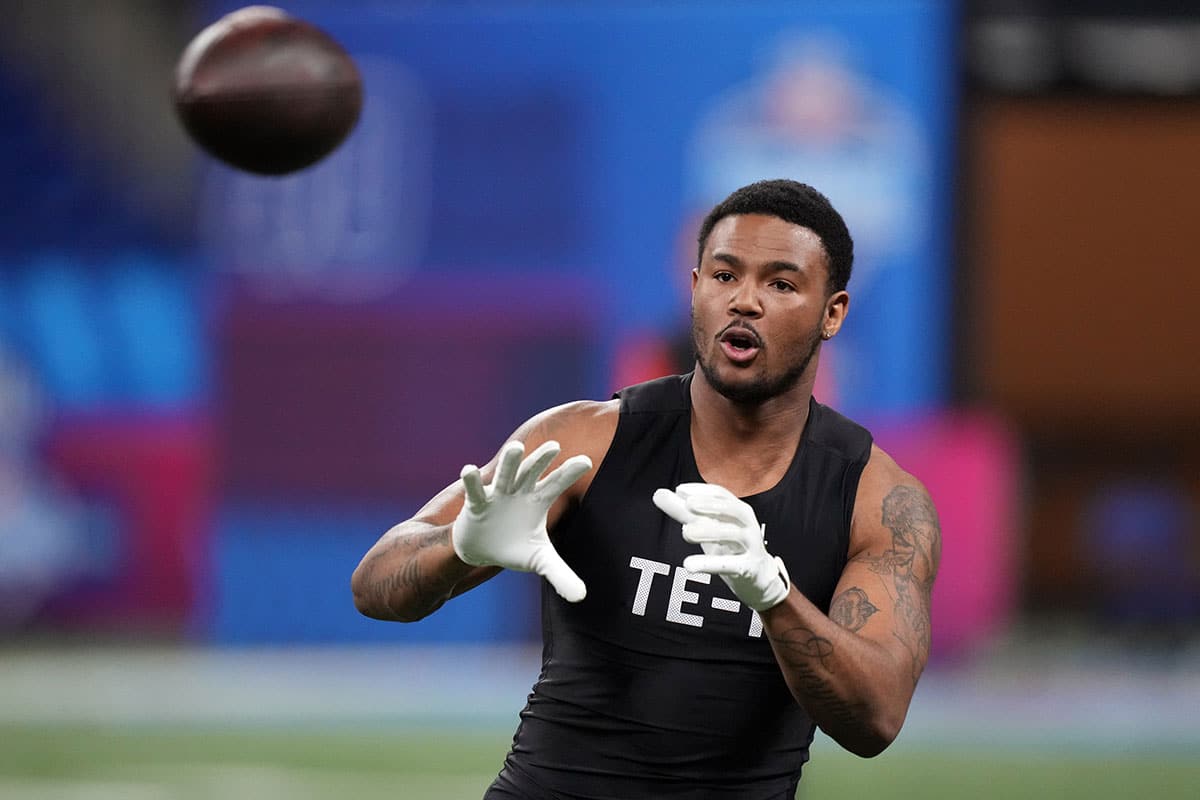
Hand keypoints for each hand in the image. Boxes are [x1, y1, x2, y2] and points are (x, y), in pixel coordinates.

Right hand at [452, 440, 591, 601]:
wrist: (480, 550)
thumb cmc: (514, 546)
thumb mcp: (538, 560)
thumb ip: (560, 574)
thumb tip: (582, 597)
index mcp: (537, 501)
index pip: (556, 484)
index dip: (569, 472)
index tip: (586, 461)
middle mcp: (518, 492)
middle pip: (532, 473)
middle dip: (541, 460)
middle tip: (554, 446)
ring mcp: (497, 495)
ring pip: (505, 476)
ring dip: (510, 462)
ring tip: (516, 447)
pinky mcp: (476, 504)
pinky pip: (474, 491)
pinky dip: (472, 481)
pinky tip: (469, 470)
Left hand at [652, 482, 790, 611]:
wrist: (757, 578)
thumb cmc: (730, 547)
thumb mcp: (707, 527)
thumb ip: (683, 512)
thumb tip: (658, 494)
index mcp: (737, 511)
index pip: (721, 494)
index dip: (702, 491)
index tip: (680, 490)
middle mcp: (747, 524)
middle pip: (731, 510)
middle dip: (710, 505)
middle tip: (688, 504)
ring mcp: (751, 546)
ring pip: (732, 534)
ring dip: (708, 531)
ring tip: (685, 532)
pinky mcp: (749, 568)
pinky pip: (730, 565)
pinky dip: (710, 564)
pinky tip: (689, 565)